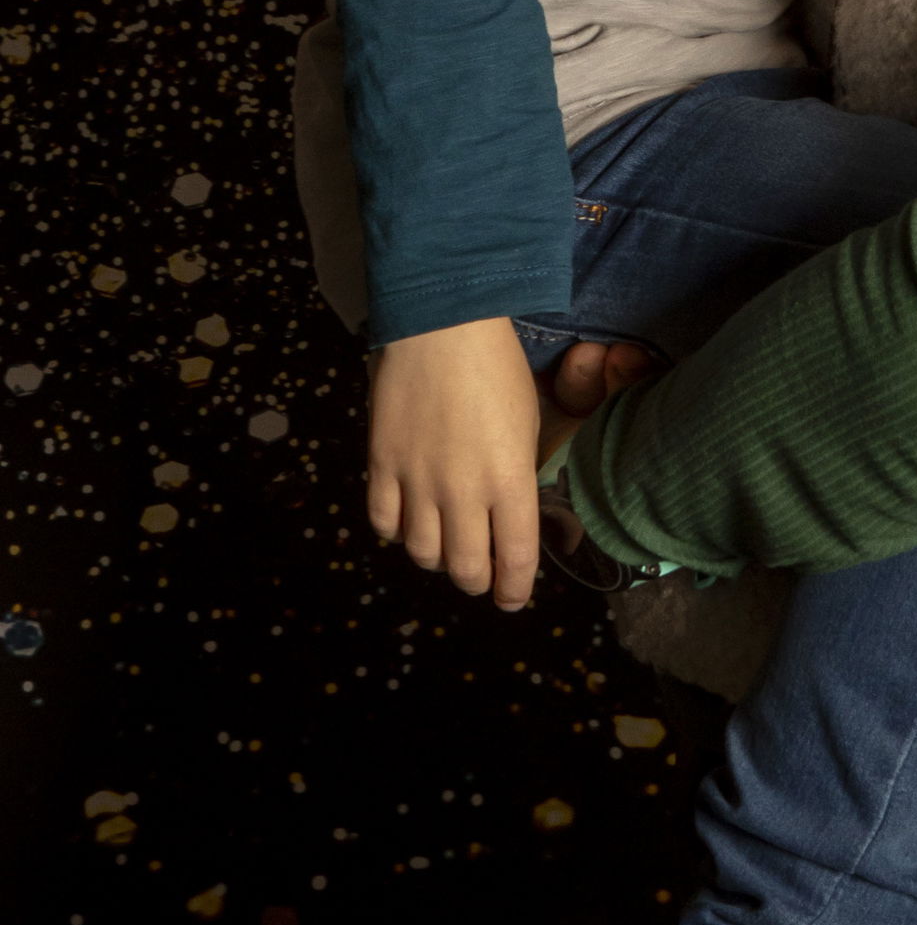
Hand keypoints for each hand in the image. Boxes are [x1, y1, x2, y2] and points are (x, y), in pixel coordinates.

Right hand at [366, 317, 542, 610]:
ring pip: (422, 553)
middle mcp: (463, 491)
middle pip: (465, 568)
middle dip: (477, 581)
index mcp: (510, 479)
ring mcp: (417, 480)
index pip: (515, 558)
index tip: (513, 599)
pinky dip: (397, 532)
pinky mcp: (381, 464)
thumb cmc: (497, 367)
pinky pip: (384, 523)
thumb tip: (509, 515)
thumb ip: (516, 477)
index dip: (515, 589)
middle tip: (481, 574)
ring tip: (446, 544)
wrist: (443, 325)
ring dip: (437, 559)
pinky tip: (408, 518)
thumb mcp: (527, 423)